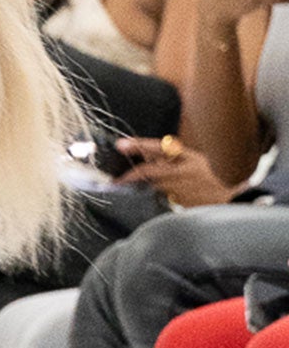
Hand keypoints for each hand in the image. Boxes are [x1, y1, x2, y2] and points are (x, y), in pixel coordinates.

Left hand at [115, 137, 238, 206]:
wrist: (231, 199)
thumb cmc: (213, 179)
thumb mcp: (196, 162)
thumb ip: (174, 159)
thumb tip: (148, 157)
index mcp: (188, 156)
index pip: (158, 147)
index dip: (138, 145)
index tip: (121, 144)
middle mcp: (183, 170)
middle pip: (148, 170)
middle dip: (129, 175)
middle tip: (116, 180)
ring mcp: (181, 188)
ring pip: (152, 186)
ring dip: (139, 187)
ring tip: (127, 188)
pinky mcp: (180, 203)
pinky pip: (161, 198)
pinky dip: (153, 198)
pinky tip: (145, 200)